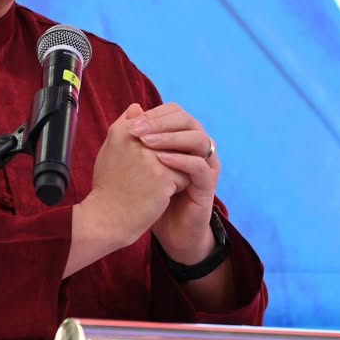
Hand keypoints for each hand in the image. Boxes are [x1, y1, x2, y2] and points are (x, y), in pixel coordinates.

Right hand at [67, 104, 189, 276]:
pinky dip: (176, 188)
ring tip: (155, 185)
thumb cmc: (109, 186)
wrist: (107, 218)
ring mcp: (151, 157)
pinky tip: (159, 196)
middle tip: (151, 177)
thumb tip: (138, 107)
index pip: (158, 126)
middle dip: (170, 157)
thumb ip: (125, 124)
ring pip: (181, 157)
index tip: (144, 163)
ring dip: (174, 171)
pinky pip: (184, 176)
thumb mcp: (110, 148)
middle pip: (173, 140)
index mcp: (124, 129)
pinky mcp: (163, 176)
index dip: (159, 145)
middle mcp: (137, 138)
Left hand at [127, 103, 219, 264]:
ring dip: (171, 138)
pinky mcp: (208, 184)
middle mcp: (199, 148)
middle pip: (188, 121)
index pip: (175, 113)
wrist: (168, 230)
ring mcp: (207, 165)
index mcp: (184, 139)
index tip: (131, 122)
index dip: (155, 114)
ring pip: (198, 139)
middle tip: (137, 129)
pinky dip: (180, 160)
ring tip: (146, 142)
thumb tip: (132, 108)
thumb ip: (139, 137)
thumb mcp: (141, 162)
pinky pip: (200, 165)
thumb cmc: (152, 194)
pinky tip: (160, 160)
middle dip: (161, 123)